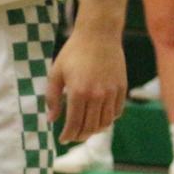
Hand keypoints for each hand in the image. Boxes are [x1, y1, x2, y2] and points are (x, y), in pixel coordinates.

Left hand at [47, 27, 126, 143]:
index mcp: (78, 93)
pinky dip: (109, 118)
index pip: (74, 124)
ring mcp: (111, 92)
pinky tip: (101, 117)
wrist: (99, 34)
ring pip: (105, 122)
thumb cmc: (74, 52)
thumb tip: (52, 119)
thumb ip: (52, 98)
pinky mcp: (122, 87)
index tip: (63, 139)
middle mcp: (97, 95)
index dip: (68, 135)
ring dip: (95, 130)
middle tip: (74, 136)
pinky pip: (117, 111)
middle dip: (80, 136)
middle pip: (91, 127)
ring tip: (87, 129)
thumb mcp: (56, 73)